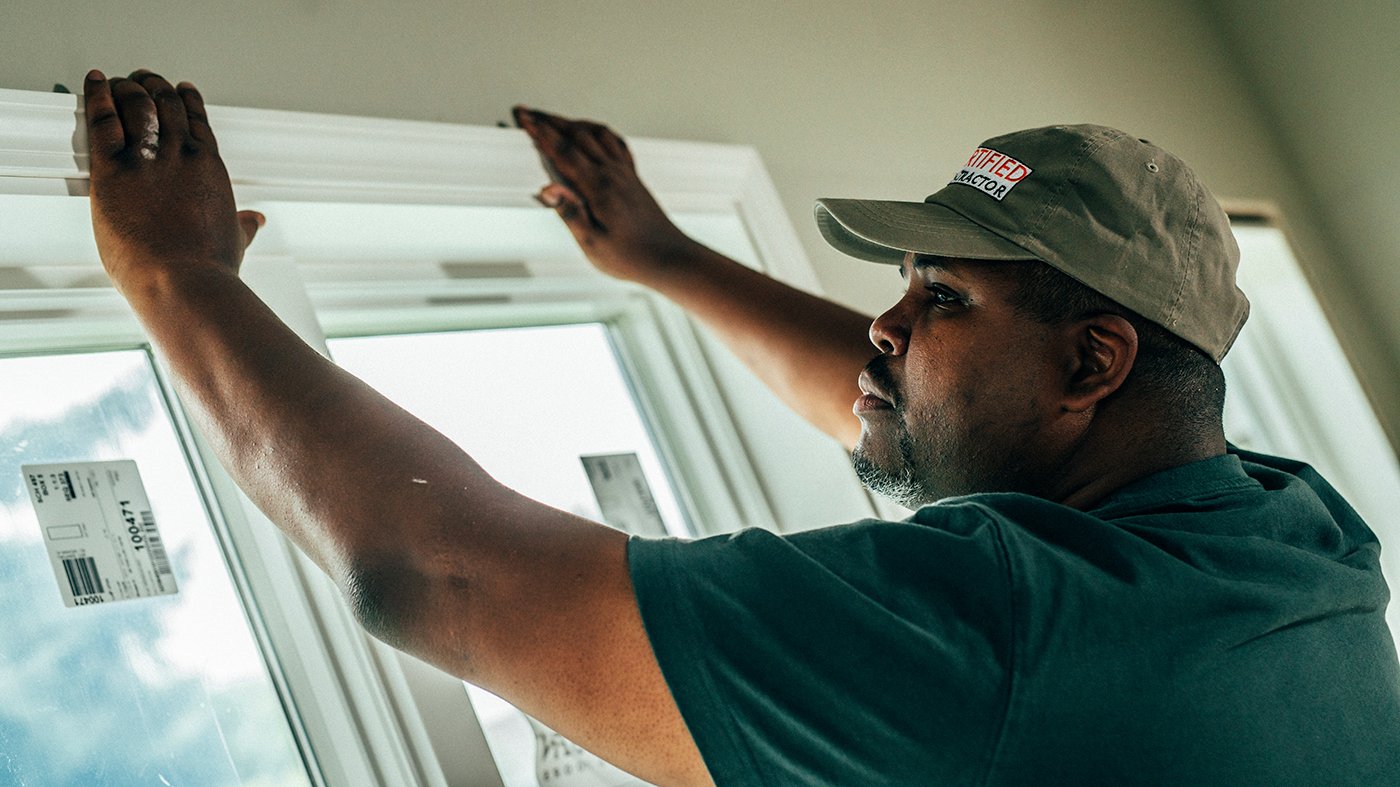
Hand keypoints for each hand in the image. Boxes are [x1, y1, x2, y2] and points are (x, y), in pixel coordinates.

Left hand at [83, 69, 262, 285]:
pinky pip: (103, 119)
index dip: (185, 99)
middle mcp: (181, 155)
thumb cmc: (209, 268)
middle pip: (165, 103)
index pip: (197, 119)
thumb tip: (255, 221)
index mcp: (210, 168)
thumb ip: (243, 225)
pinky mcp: (114, 170)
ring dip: (127, 86)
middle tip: (142, 79)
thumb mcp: (234, 240)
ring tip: (119, 81)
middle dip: (152, 85)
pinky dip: (98, 94)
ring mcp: (148, 159)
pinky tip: (96, 81)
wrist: (183, 281)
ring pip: (136, 103)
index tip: (177, 88)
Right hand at [514, 107, 699, 282]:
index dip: (541, 132)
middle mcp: (614, 174)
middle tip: (529, 113)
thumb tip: (547, 190)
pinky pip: (616, 143)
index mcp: (600, 188)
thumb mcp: (593, 243)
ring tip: (554, 119)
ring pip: (597, 134)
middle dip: (550, 120)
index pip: (564, 151)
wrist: (671, 258)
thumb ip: (569, 213)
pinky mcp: (634, 178)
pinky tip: (594, 134)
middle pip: (578, 135)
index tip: (524, 118)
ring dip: (573, 123)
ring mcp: (626, 173)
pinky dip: (599, 132)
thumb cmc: (633, 256)